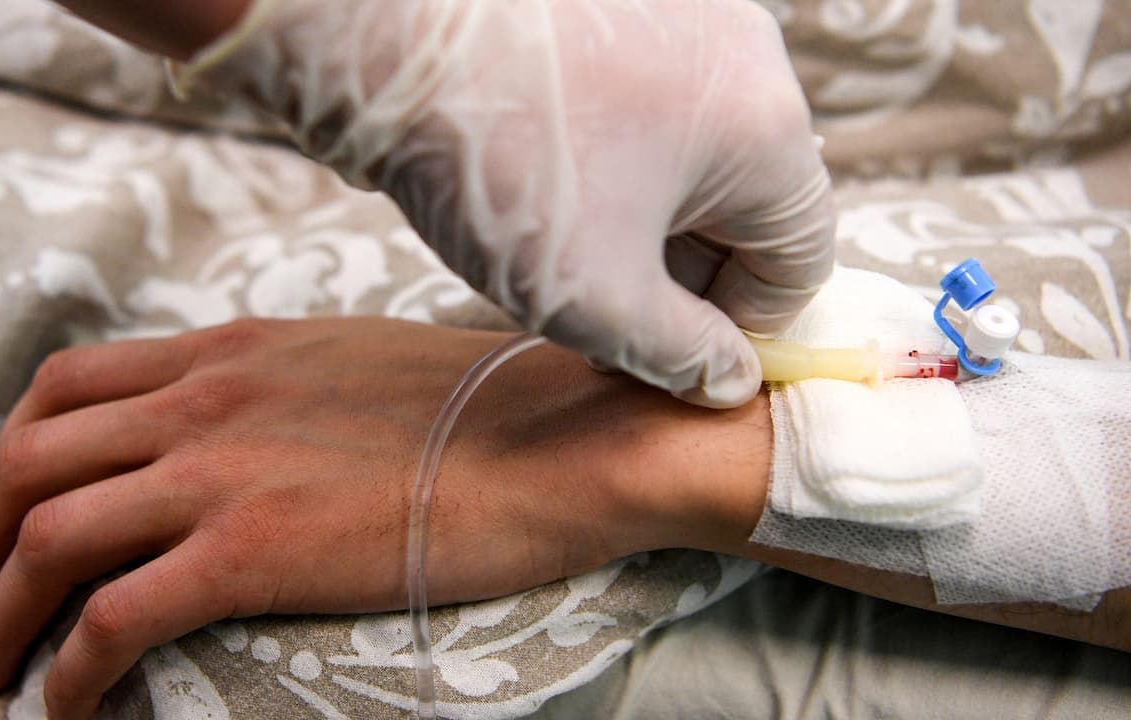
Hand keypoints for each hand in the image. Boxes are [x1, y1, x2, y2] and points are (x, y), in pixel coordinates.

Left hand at [0, 318, 772, 717]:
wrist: (561, 438)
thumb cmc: (479, 406)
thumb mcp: (350, 361)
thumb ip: (274, 383)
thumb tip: (240, 428)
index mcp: (229, 350)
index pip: (63, 386)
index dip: (12, 455)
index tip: (9, 514)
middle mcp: (204, 399)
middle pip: (26, 461)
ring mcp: (222, 471)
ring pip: (46, 537)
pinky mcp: (255, 550)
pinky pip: (112, 617)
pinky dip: (67, 668)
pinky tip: (67, 705)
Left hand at [55, 0, 835, 407]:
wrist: (384, 36)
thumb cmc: (499, 168)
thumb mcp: (596, 295)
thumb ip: (680, 352)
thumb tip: (726, 378)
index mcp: (764, 127)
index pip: (799, 258)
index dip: (741, 327)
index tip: (673, 357)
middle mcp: (742, 56)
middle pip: (744, 203)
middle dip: (683, 275)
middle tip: (604, 319)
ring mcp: (680, 17)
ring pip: (688, 156)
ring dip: (644, 223)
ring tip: (562, 256)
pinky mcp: (619, 7)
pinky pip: (643, 106)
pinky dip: (613, 161)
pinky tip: (545, 190)